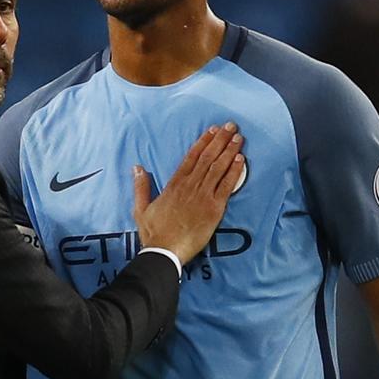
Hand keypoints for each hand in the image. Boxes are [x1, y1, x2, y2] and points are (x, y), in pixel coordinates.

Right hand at [133, 123, 244, 264]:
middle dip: (220, 140)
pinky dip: (235, 171)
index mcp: (174, 184)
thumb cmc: (153, 233)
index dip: (203, 141)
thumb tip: (137, 167)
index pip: (191, 157)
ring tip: (239, 137)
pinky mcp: (215, 209)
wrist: (165, 252)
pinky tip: (241, 160)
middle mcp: (190, 186)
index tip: (212, 129)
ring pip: (218, 168)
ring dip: (230, 151)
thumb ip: (141, 186)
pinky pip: (227, 186)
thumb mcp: (140, 208)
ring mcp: (203, 197)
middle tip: (231, 126)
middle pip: (208, 158)